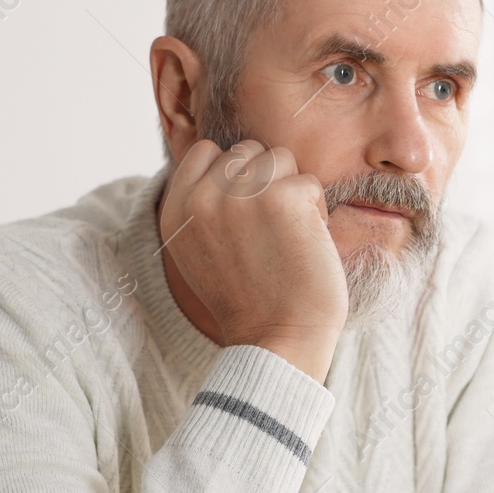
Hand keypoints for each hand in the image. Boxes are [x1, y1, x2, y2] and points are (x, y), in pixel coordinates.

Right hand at [158, 139, 346, 382]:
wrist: (277, 341)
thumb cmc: (250, 300)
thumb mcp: (200, 252)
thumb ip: (203, 205)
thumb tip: (227, 161)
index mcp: (176, 209)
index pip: (208, 153)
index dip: (235, 175)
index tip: (248, 215)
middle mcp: (202, 197)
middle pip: (247, 152)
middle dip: (266, 182)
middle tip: (271, 232)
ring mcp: (241, 195)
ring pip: (280, 159)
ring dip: (293, 192)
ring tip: (288, 236)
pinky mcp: (283, 198)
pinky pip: (309, 183)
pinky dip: (317, 212)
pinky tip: (306, 245)